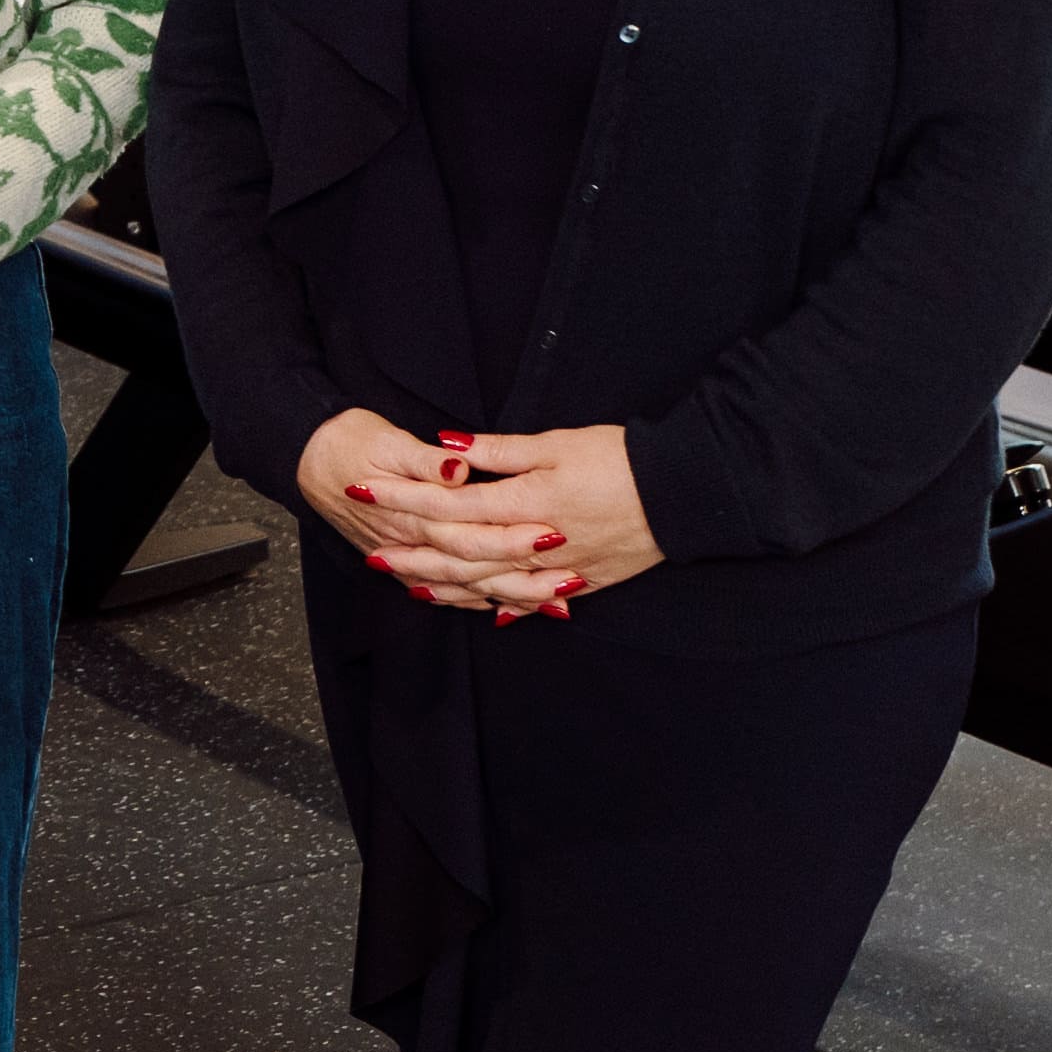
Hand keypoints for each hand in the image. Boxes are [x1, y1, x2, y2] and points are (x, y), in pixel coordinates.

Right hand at [299, 410, 562, 611]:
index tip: (552, 534)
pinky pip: (444, 592)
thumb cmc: (347, 441)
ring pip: (463, 588)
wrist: (305, 459)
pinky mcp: (403, 562)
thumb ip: (425, 460)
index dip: (512, 536)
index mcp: (413, 511)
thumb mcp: (385, 439)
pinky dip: (476, 603)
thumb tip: (458, 466)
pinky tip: (506, 609)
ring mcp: (405, 558)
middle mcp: (411, 543)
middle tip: (570, 576)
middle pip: (474, 567)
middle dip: (523, 576)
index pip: (471, 532)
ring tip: (554, 604)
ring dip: (508, 597)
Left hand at [369, 423, 657, 610]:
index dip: (403, 500)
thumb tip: (447, 448)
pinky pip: (528, 600)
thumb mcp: (556, 443)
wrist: (683, 494)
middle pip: (459, 556)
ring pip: (488, 586)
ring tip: (410, 586)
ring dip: (446, 588)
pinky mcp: (581, 582)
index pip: (447, 506)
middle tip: (372, 554)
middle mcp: (533, 545)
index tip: (367, 492)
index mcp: (524, 504)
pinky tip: (480, 608)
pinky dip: (499, 604)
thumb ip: (498, 451)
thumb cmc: (619, 459)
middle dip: (411, 555)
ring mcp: (556, 571)